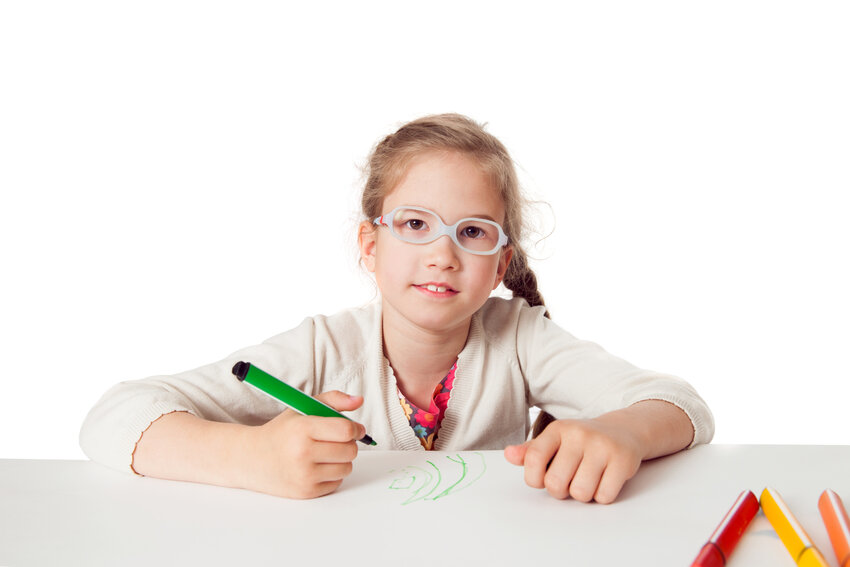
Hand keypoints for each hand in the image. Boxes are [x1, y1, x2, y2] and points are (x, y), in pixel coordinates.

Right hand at [244, 390, 365, 498]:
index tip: (355, 429)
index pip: (345, 430)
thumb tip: (358, 400)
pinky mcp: (306, 492)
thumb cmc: (281, 432)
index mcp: (303, 428)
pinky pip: (337, 482)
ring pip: (347, 467)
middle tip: (335, 441)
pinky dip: (332, 474)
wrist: (252, 458)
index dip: (356, 429)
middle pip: (350, 450)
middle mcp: (303, 453)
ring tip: (324, 454)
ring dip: (341, 460)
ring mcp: (304, 475)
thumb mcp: (302, 408)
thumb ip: (333, 400)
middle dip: (348, 444)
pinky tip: (316, 467)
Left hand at [504, 416, 642, 503]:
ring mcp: (602, 446)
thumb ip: (530, 452)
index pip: (533, 459)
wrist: (623, 430)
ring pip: (580, 493)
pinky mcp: (622, 460)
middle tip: (569, 480)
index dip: (534, 478)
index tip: (541, 479)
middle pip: (556, 483)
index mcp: (558, 429)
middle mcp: (579, 435)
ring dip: (582, 494)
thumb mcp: (555, 441)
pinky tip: (603, 480)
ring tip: (587, 479)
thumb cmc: (582, 442)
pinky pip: (604, 496)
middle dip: (560, 490)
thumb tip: (509, 455)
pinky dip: (602, 496)